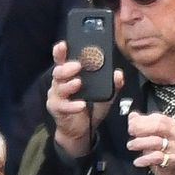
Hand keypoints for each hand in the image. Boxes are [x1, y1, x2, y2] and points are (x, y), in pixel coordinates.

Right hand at [46, 40, 123, 158]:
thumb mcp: (105, 95)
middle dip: (67, 67)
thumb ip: (112, 85)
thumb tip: (118, 74)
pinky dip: (72, 105)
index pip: (63, 60)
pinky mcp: (57, 109)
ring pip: (58, 87)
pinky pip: (63, 106)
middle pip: (58, 71)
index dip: (61, 52)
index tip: (64, 45)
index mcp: (70, 75)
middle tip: (78, 66)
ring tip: (78, 83)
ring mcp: (56, 96)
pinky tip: (80, 105)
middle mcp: (60, 83)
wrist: (81, 130)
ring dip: (69, 85)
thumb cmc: (90, 108)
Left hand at [126, 110, 174, 174]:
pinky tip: (138, 161)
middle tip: (131, 132)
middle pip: (159, 127)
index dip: (143, 120)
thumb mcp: (154, 137)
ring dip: (141, 143)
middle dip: (142, 128)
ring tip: (131, 145)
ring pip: (157, 142)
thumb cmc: (164, 153)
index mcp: (174, 126)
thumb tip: (132, 116)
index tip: (131, 123)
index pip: (159, 118)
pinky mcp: (173, 163)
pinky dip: (145, 159)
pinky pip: (158, 158)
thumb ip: (143, 125)